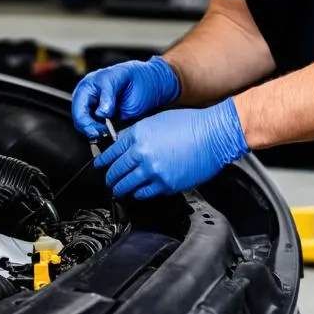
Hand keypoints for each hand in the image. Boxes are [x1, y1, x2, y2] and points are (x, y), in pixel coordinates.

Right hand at [71, 56, 179, 138]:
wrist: (155, 84)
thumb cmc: (139, 76)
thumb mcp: (122, 79)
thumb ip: (108, 94)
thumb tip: (100, 112)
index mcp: (89, 84)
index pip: (78, 106)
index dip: (85, 120)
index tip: (98, 129)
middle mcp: (90, 97)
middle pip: (79, 119)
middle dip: (89, 128)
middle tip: (102, 134)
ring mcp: (97, 108)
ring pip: (86, 126)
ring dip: (95, 132)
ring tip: (107, 132)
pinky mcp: (106, 118)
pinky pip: (97, 128)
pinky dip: (101, 133)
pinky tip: (109, 132)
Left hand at [93, 97, 248, 198]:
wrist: (213, 134)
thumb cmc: (190, 123)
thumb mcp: (157, 120)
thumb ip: (138, 132)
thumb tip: (123, 143)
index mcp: (138, 134)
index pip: (111, 151)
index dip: (103, 161)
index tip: (100, 165)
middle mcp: (142, 153)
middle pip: (116, 171)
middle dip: (110, 178)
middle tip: (108, 180)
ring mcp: (153, 170)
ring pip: (127, 186)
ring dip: (120, 189)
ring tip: (119, 190)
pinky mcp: (166, 184)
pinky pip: (145, 193)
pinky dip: (139, 194)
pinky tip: (138, 192)